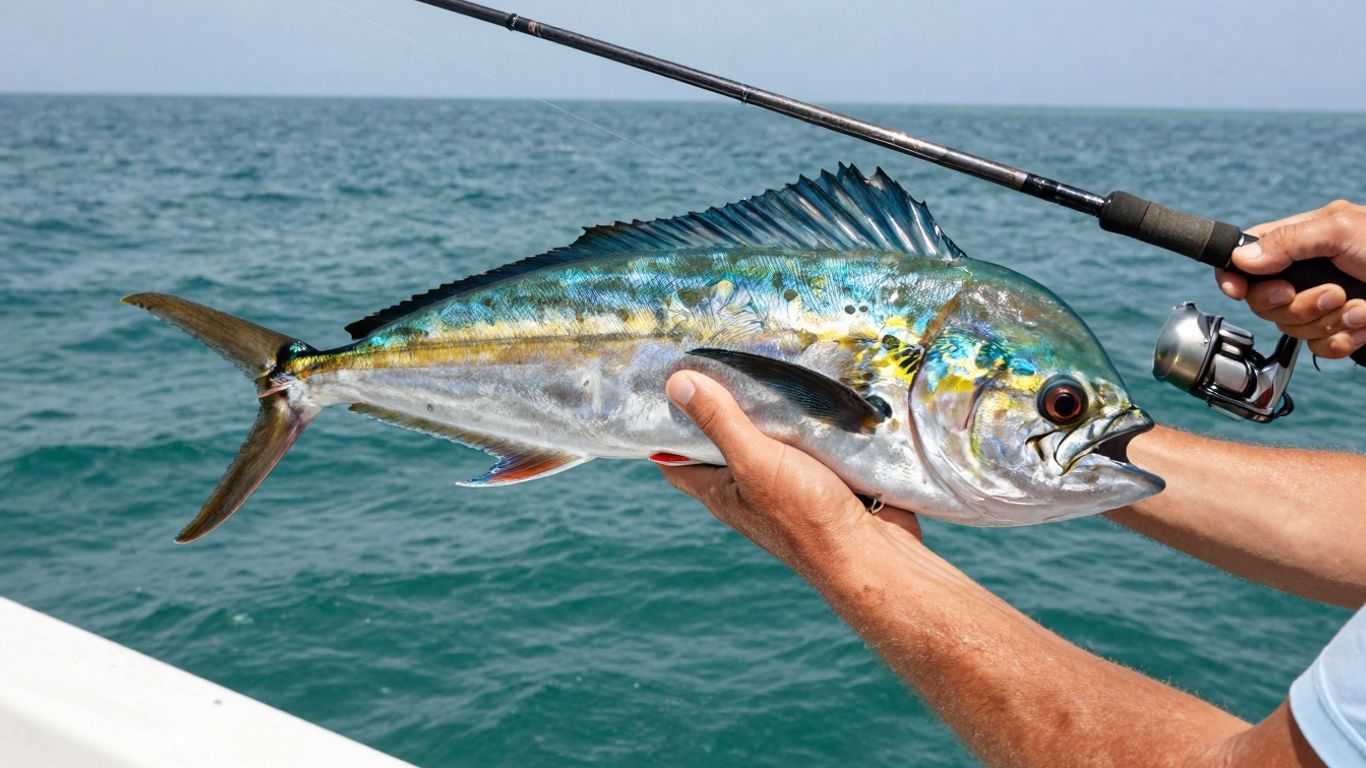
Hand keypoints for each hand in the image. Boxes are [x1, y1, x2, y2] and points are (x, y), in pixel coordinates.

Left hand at [656, 370, 923, 576]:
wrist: (872, 552)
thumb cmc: (807, 515)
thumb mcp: (755, 461)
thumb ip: (719, 422)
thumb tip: (675, 383)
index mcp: (718, 489)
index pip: (675, 457)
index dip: (665, 424)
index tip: (666, 380)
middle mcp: (745, 487)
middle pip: (720, 439)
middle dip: (718, 401)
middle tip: (718, 353)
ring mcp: (783, 482)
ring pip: (764, 435)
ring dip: (764, 404)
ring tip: (760, 354)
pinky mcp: (818, 475)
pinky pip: (801, 438)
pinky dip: (800, 414)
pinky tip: (805, 381)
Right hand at [1215, 200, 1365, 357]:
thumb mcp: (1342, 229)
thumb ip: (1289, 240)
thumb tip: (1241, 258)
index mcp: (1302, 241)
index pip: (1246, 258)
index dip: (1234, 276)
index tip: (1238, 289)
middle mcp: (1308, 274)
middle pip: (1264, 302)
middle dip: (1297, 304)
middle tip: (1332, 293)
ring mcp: (1323, 305)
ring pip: (1291, 328)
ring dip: (1329, 322)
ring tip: (1361, 307)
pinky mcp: (1341, 332)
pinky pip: (1318, 349)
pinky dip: (1344, 340)